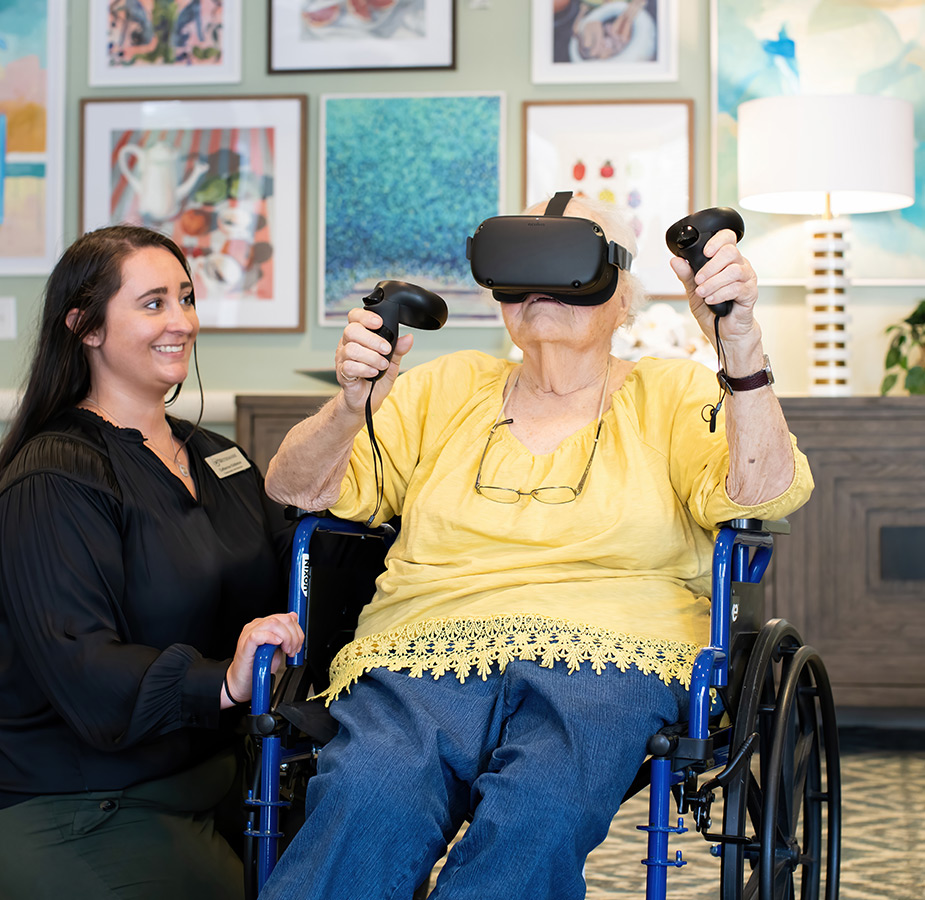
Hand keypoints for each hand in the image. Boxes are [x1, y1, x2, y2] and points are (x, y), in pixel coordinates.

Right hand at [223, 612, 304, 706]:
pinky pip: (257, 635)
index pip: (285, 617)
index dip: (297, 630)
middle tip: (293, 650)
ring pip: (272, 624)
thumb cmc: (258, 666)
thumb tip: (294, 617)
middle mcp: (256, 626)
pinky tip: (276, 645)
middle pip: (280, 619)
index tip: (299, 644)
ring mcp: (248, 634)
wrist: (243, 682)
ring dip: (285, 638)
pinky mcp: (244, 645)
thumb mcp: (278, 648)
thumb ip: (286, 633)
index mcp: (264, 625)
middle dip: (293, 635)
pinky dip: (270, 638)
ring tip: (286, 651)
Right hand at [334, 306, 414, 413]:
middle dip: (372, 339)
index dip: (365, 316)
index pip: (355, 317)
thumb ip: (398, 349)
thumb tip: (408, 338)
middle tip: (386, 350)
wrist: (366, 400)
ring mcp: (342, 359)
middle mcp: (347, 344)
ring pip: (351, 349)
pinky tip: (373, 373)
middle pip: (352, 331)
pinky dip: (364, 369)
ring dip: (371, 357)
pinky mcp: (342, 373)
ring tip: (382, 365)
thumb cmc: (376, 379)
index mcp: (359, 336)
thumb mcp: (392, 362)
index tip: (379, 323)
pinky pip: (349, 366)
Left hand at [669, 228, 759, 348]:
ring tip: (703, 293)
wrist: (725, 333)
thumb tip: (675, 261)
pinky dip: (720, 293)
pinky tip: (711, 300)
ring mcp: (747, 279)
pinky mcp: (750, 293)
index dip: (717, 240)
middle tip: (699, 280)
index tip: (705, 252)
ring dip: (713, 282)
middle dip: (710, 266)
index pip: (728, 238)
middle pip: (731, 252)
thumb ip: (687, 276)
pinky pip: (737, 287)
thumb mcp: (694, 292)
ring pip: (734, 270)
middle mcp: (740, 266)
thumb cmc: (713, 312)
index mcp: (726, 262)